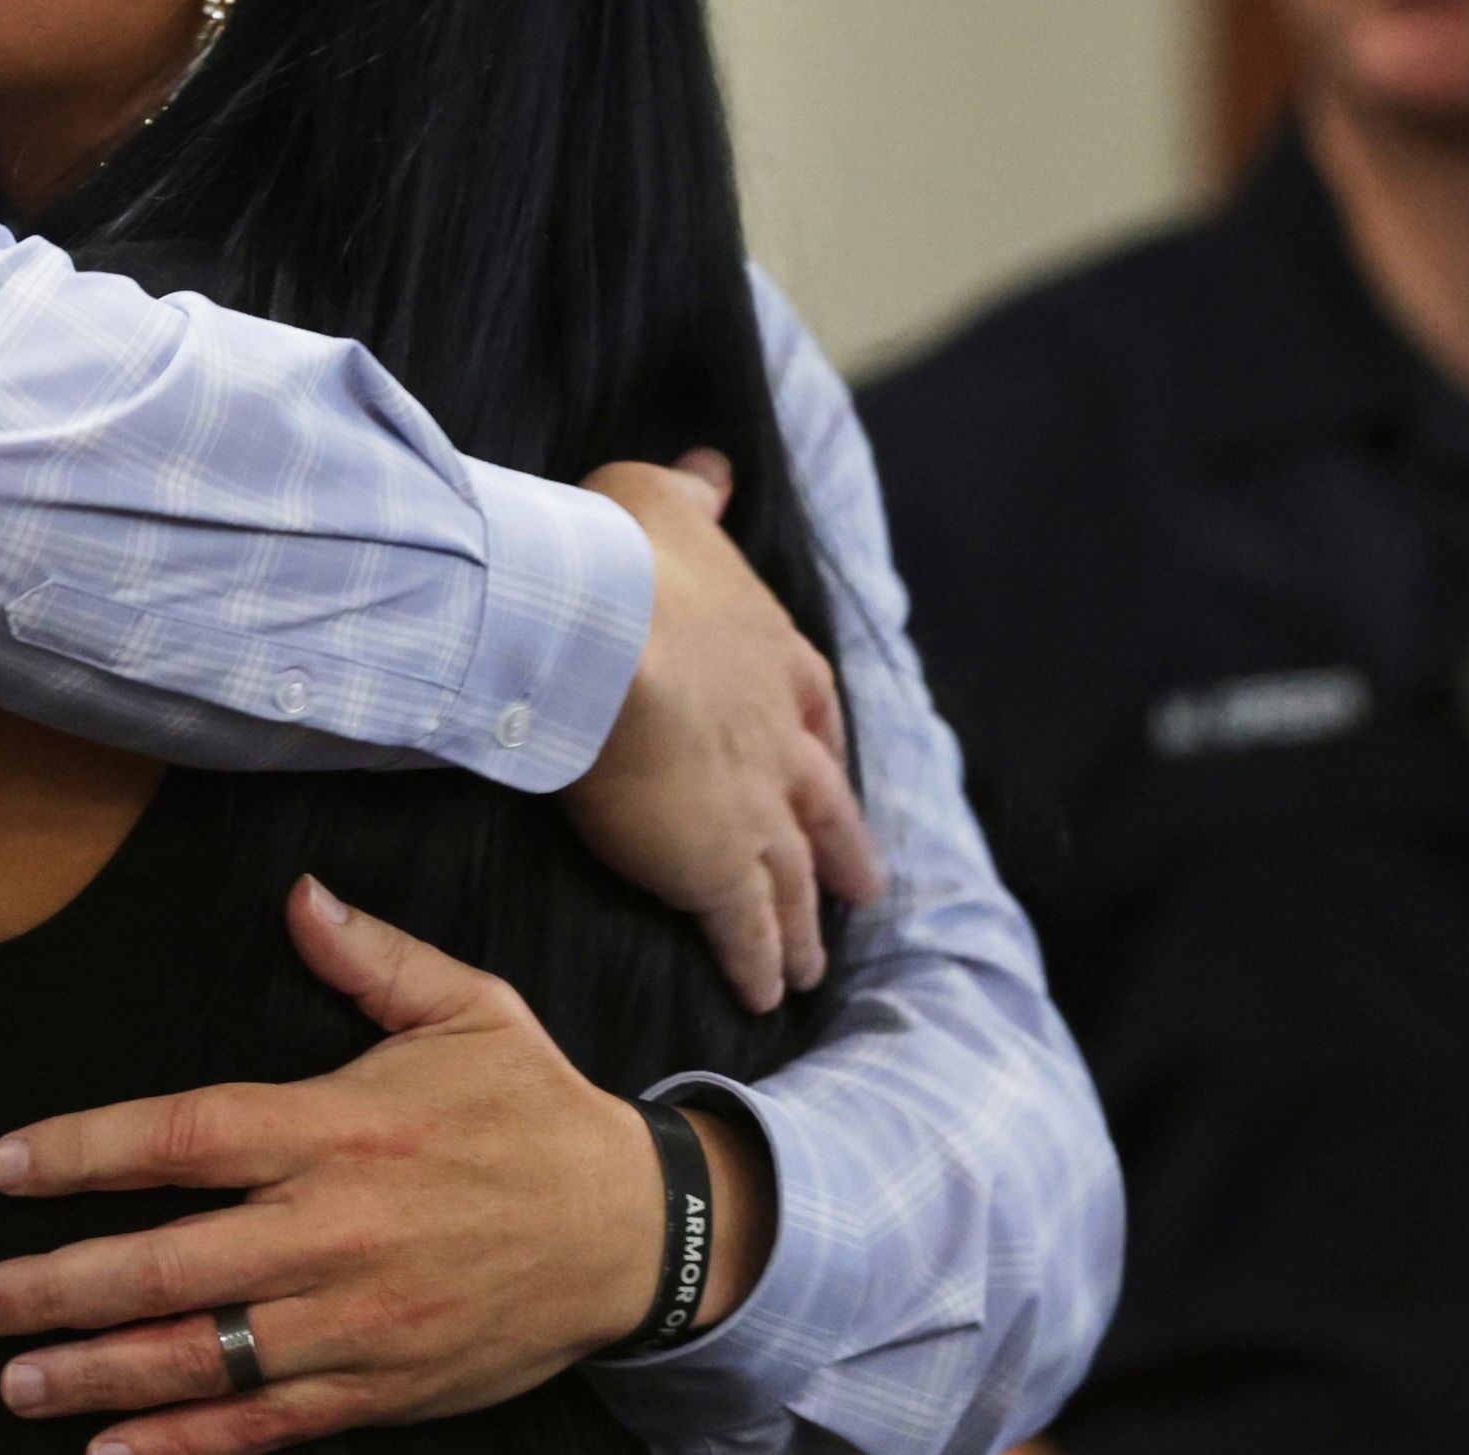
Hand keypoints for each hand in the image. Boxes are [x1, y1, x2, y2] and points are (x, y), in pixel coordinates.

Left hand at [0, 879, 764, 1451]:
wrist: (637, 1233)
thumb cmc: (538, 1114)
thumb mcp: (468, 1009)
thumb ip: (372, 956)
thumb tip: (298, 895)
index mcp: (344, 1125)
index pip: (186, 1135)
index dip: (84, 1151)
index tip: (2, 1166)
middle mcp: (336, 1228)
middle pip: (168, 1263)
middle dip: (57, 1286)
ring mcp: (355, 1320)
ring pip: (201, 1356)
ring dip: (96, 1371)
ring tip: (16, 1379)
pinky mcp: (381, 1389)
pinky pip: (266, 1428)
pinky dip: (186, 1449)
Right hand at [567, 452, 881, 1011]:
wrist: (601, 628)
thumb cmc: (619, 556)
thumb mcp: (660, 499)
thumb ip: (692, 495)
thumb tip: (715, 472)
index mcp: (775, 657)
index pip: (815, 709)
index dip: (821, 747)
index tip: (830, 771)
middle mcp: (781, 740)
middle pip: (824, 808)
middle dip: (843, 849)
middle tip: (866, 888)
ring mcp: (757, 809)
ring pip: (796, 880)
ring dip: (807, 924)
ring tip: (814, 965)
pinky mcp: (716, 868)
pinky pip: (744, 930)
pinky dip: (757, 964)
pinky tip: (761, 997)